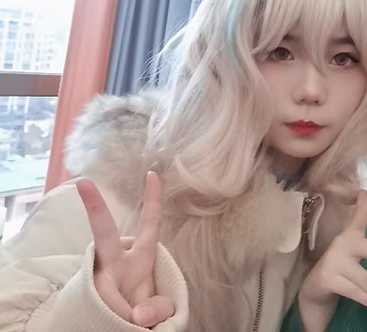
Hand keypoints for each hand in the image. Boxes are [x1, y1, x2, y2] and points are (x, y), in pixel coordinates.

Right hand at [76, 172, 173, 327]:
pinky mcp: (90, 302)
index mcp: (141, 259)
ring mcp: (101, 281)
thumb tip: (138, 315)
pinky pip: (110, 314)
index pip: (150, 225)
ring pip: (106, 287)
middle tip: (83, 182)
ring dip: (123, 309)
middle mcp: (117, 264)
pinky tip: (123, 325)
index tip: (154, 173)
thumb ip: (157, 308)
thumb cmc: (142, 313)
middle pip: (105, 233)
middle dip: (95, 209)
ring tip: (134, 320)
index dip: (153, 200)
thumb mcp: (159, 310)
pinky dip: (123, 324)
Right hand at [298, 178, 366, 331]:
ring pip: (366, 281)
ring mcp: (336, 265)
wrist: (313, 288)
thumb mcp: (351, 240)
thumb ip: (359, 216)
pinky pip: (355, 293)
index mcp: (351, 236)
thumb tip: (365, 190)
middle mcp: (344, 247)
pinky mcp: (331, 281)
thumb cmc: (340, 262)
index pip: (362, 214)